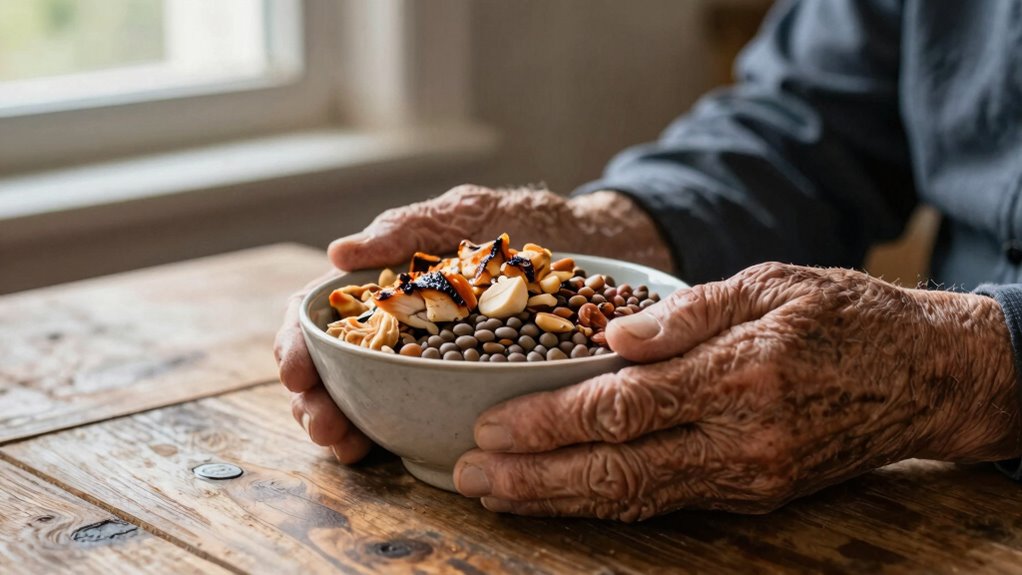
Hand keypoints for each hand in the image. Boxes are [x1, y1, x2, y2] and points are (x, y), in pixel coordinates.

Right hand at [275, 185, 672, 462]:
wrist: (599, 249)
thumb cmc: (529, 223)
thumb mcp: (468, 216)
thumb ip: (409, 229)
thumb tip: (339, 252)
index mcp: (392, 286)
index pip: (324, 314)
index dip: (299, 342)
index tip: (297, 371)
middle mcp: (403, 327)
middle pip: (335, 366)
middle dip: (314, 399)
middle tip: (324, 426)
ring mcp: (432, 362)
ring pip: (366, 397)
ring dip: (343, 424)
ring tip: (346, 447)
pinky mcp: (465, 388)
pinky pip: (418, 414)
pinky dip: (390, 434)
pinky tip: (382, 451)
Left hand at [453, 263, 1021, 519]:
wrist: (924, 374)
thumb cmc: (843, 315)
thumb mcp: (769, 283)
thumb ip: (687, 313)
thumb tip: (609, 337)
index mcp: (738, 375)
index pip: (619, 408)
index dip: (547, 422)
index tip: (490, 424)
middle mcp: (741, 439)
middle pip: (615, 471)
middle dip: (534, 478)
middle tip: (470, 477)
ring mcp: (749, 476)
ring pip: (636, 500)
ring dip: (560, 500)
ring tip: (500, 495)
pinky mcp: (754, 492)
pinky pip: (667, 503)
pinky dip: (608, 503)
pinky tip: (566, 496)